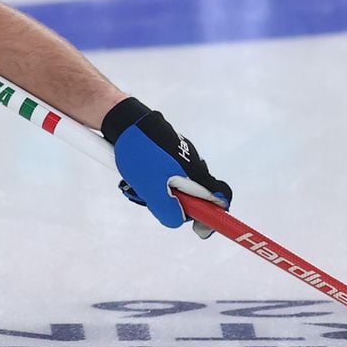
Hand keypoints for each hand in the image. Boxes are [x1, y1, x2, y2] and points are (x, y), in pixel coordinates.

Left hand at [100, 97, 231, 234]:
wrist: (124, 120)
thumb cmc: (141, 151)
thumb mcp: (151, 186)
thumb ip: (167, 207)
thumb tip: (179, 220)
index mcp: (196, 173)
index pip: (221, 196)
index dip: (216, 215)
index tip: (200, 226)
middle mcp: (192, 165)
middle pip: (194, 197)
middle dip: (173, 204)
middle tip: (150, 198)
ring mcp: (179, 159)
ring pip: (174, 187)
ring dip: (156, 192)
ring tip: (134, 183)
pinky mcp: (166, 155)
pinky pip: (163, 176)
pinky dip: (150, 180)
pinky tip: (132, 175)